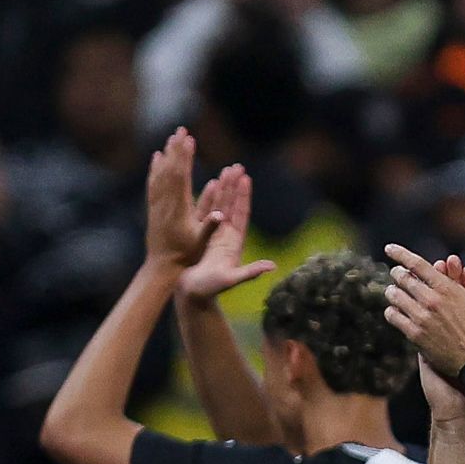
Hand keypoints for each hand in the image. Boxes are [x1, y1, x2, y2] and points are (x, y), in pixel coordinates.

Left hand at [141, 128, 205, 269]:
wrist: (162, 266)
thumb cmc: (186, 256)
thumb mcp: (201, 243)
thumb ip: (211, 227)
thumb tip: (222, 215)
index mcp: (178, 208)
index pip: (181, 177)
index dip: (185, 157)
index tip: (189, 140)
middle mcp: (165, 203)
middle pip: (170, 170)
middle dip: (176, 149)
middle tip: (181, 130)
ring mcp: (157, 205)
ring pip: (160, 174)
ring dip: (166, 155)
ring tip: (171, 138)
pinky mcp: (153, 208)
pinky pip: (153, 183)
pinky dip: (155, 168)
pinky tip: (156, 157)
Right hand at [180, 166, 272, 299]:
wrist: (193, 296)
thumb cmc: (210, 290)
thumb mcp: (231, 280)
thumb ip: (250, 272)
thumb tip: (271, 267)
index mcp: (234, 243)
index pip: (241, 215)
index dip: (243, 197)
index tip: (246, 178)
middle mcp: (226, 237)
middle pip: (232, 206)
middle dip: (235, 187)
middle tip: (237, 166)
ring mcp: (214, 236)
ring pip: (219, 207)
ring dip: (223, 189)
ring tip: (225, 170)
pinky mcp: (202, 238)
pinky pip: (205, 213)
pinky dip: (208, 199)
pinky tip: (210, 185)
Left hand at [381, 240, 464, 379]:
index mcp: (447, 289)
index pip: (417, 264)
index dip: (400, 253)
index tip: (389, 248)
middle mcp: (431, 302)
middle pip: (403, 279)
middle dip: (398, 274)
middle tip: (396, 273)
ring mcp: (421, 319)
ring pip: (395, 297)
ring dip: (393, 291)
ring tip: (394, 291)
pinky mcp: (415, 336)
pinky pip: (394, 317)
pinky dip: (392, 311)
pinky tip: (395, 310)